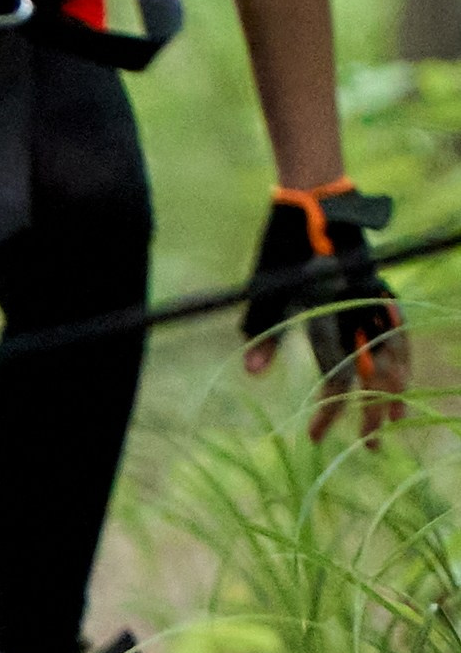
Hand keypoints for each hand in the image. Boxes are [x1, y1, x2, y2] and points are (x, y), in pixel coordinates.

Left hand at [242, 182, 408, 443]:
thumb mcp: (263, 294)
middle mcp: (361, 307)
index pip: (339, 375)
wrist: (315, 204)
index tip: (313, 437)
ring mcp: (376, 297)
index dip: (329, 411)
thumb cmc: (281, 250)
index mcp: (333, 312)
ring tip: (393, 420)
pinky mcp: (381, 289)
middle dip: (373, 411)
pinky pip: (399, 332)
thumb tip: (253, 375)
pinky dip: (401, 358)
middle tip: (369, 448)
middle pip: (376, 372)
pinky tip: (399, 377)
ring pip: (396, 353)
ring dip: (395, 389)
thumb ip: (262, 335)